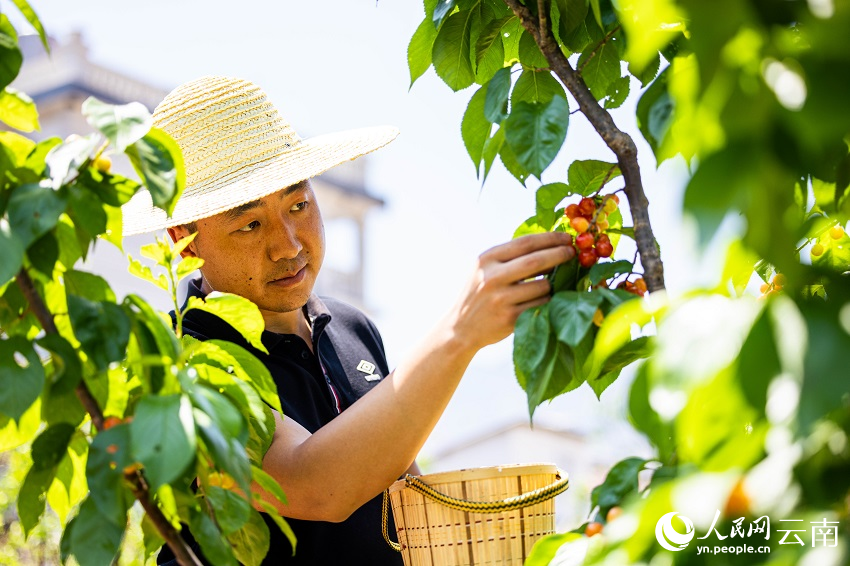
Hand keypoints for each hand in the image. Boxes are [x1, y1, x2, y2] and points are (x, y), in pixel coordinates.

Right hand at [448, 232, 574, 351]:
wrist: (461, 327)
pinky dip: (548, 300)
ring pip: (543, 286)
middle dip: (560, 254)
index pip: (525, 243)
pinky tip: (545, 298)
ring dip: (554, 283)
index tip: (567, 237)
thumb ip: (511, 256)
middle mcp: (492, 277)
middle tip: (573, 252)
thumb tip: (551, 243)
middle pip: (536, 261)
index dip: (550, 238)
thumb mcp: (486, 268)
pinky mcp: (510, 319)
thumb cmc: (480, 293)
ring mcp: (501, 299)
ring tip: (553, 282)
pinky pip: (541, 305)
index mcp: (487, 259)